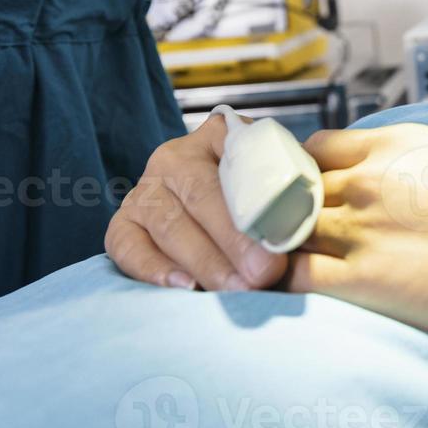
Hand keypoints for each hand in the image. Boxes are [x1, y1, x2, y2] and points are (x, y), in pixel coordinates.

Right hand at [105, 112, 285, 291]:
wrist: (217, 205)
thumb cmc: (260, 199)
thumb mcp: (276, 183)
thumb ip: (290, 194)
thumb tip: (305, 227)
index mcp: (217, 137)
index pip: (237, 166)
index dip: (258, 207)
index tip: (279, 247)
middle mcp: (173, 158)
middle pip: (200, 196)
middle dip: (233, 241)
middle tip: (261, 276)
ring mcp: (143, 191)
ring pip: (168, 224)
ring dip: (203, 261)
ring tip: (233, 290)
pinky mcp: (122, 224)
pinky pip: (127, 246)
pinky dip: (153, 269)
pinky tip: (183, 287)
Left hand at [285, 124, 427, 356]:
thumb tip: (420, 179)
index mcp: (402, 142)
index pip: (316, 148)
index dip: (299, 176)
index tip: (300, 201)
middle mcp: (375, 175)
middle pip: (288, 186)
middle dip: (276, 213)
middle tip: (275, 242)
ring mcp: (366, 224)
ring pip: (279, 227)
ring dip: (268, 249)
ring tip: (266, 273)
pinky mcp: (368, 279)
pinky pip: (291, 276)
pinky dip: (274, 284)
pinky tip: (277, 298)